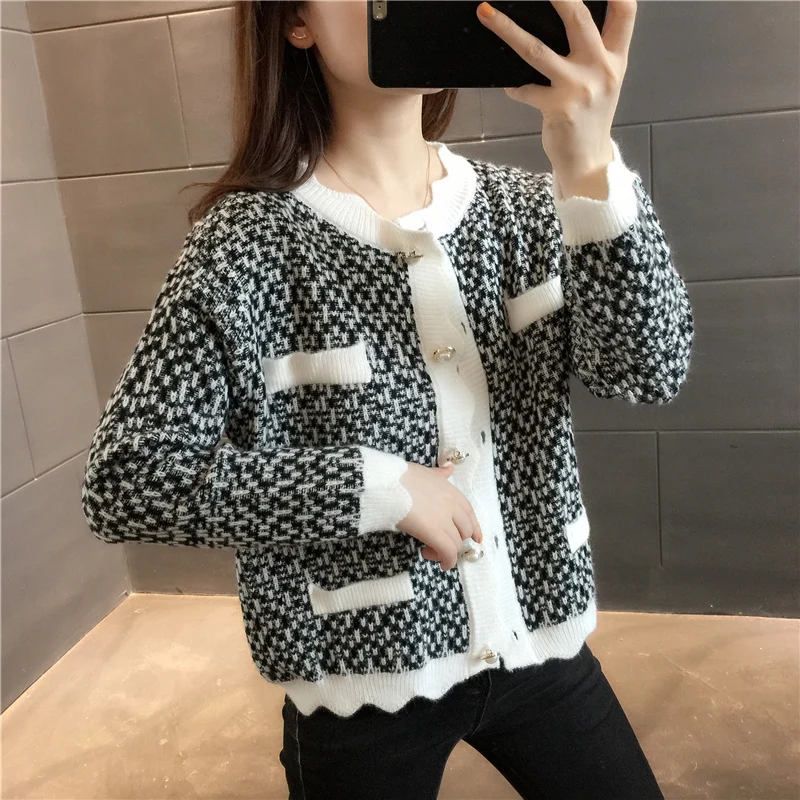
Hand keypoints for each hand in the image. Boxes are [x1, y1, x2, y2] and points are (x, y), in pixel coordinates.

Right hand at [398, 462, 483, 571]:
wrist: (387, 484)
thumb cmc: (400, 478)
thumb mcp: (424, 472)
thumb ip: (439, 474)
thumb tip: (450, 469)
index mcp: (450, 490)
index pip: (469, 512)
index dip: (474, 527)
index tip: (476, 538)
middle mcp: (452, 505)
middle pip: (465, 530)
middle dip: (457, 540)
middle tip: (441, 546)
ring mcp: (444, 519)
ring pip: (456, 543)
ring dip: (447, 553)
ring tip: (429, 553)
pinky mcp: (434, 533)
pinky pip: (448, 552)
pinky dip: (447, 561)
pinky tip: (437, 562)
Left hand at [476, 0, 635, 188]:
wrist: (588, 160)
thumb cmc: (592, 118)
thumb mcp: (605, 80)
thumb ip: (596, 50)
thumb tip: (568, 17)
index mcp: (616, 59)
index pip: (625, 12)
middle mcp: (601, 69)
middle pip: (578, 18)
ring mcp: (578, 88)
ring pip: (537, 50)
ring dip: (508, 29)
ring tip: (487, 12)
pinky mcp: (557, 108)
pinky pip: (525, 90)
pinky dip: (514, 86)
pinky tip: (508, 84)